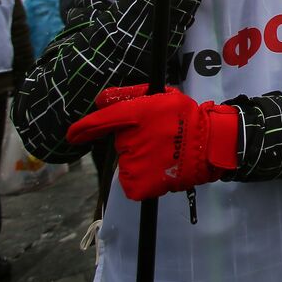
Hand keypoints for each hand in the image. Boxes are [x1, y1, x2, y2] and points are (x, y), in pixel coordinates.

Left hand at [66, 85, 239, 200]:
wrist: (209, 145)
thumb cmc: (185, 118)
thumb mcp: (162, 97)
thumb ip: (130, 96)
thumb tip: (99, 101)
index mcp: (136, 115)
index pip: (102, 121)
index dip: (83, 129)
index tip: (71, 136)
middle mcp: (131, 140)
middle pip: (121, 142)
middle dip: (134, 140)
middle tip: (158, 137)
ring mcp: (134, 164)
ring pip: (127, 161)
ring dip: (139, 158)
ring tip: (164, 154)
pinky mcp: (137, 185)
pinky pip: (131, 180)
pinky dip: (142, 177)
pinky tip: (159, 169)